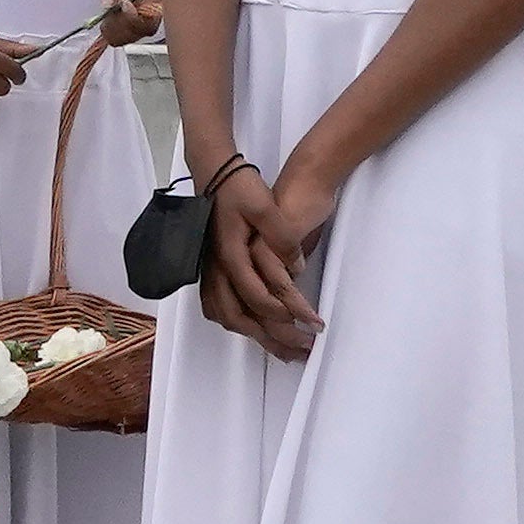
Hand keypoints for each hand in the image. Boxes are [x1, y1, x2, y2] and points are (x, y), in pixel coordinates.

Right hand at [205, 159, 332, 357]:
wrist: (215, 172)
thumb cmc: (240, 188)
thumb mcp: (264, 206)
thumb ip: (281, 238)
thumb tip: (295, 268)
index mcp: (230, 257)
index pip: (258, 298)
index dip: (287, 315)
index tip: (312, 325)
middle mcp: (217, 270)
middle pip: (240, 318)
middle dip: (272, 338)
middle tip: (301, 350)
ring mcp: (211, 270)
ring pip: (226, 317)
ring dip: (254, 336)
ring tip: (281, 349)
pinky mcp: (211, 268)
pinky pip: (219, 307)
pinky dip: (237, 322)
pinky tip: (252, 327)